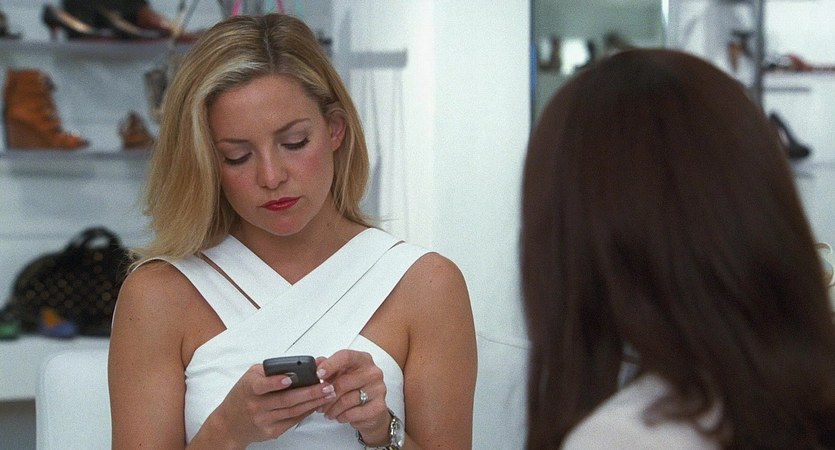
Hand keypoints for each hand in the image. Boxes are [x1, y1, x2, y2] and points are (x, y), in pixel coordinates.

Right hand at [202, 363, 336, 446]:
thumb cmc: (242, 396)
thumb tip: (300, 364)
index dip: (276, 382)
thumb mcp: (250, 377)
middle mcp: (257, 406)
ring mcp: (264, 420)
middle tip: (326, 386)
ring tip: (328, 393)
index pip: (262, 386)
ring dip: (313, 402)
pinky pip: (293, 420)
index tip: (290, 378)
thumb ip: (272, 370)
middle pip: (286, 400)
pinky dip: (307, 412)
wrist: (229, 424)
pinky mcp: (271, 431)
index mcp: (250, 388)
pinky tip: (317, 404)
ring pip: (293, 411)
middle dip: (309, 392)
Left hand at [316, 350, 393, 445]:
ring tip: (327, 412)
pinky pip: (353, 413)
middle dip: (327, 395)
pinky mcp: (379, 406)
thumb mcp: (340, 374)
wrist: (371, 409)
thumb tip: (316, 363)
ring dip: (332, 409)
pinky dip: (342, 416)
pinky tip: (338, 416)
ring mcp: (378, 389)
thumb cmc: (354, 388)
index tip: (318, 374)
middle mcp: (373, 372)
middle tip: (319, 403)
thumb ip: (328, 366)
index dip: (330, 365)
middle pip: (344, 382)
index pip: (346, 356)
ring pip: (347, 400)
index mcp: (363, 359)